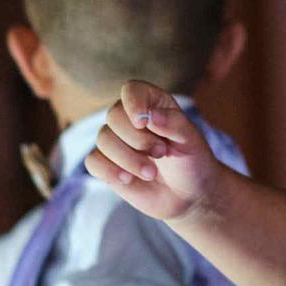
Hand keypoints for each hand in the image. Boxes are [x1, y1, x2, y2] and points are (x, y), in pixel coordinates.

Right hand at [86, 81, 222, 222]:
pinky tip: (129, 180)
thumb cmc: (192, 162)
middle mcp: (129, 118)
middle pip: (114, 116)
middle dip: (137, 139)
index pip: (131, 90)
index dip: (134, 103)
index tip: (143, 122)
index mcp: (152, 104)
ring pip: (103, 139)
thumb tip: (149, 116)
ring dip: (128, 159)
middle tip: (161, 153)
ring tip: (151, 173)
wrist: (189, 196)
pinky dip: (110, 171)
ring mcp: (116, 141)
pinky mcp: (106, 163)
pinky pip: (93, 161)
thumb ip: (173, 123)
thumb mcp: (191, 141)